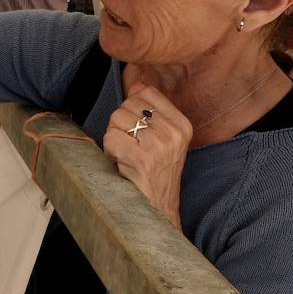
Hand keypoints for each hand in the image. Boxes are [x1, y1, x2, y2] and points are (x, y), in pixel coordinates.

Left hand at [101, 82, 188, 227]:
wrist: (158, 210)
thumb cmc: (156, 174)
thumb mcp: (164, 140)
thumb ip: (152, 111)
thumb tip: (136, 83)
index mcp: (182, 125)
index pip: (147, 92)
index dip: (132, 107)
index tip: (137, 129)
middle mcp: (174, 133)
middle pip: (128, 105)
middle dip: (121, 125)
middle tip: (130, 147)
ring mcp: (158, 145)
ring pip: (117, 119)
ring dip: (114, 138)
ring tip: (127, 156)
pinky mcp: (141, 157)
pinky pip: (111, 137)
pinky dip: (109, 150)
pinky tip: (122, 163)